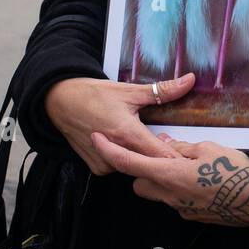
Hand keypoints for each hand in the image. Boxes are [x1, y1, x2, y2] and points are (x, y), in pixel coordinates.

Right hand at [45, 73, 194, 174]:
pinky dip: (124, 158)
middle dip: (160, 156)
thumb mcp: (129, 91)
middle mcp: (116, 152)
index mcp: (128, 134)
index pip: (162, 156)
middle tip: (165, 141)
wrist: (59, 101)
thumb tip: (189, 81)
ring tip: (140, 138)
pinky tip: (123, 145)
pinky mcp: (96, 167)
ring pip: (134, 167)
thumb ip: (162, 90)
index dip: (176, 155)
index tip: (186, 152)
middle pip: (149, 163)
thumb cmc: (93, 94)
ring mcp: (104, 162)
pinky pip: (118, 168)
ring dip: (141, 157)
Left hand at [93, 134, 248, 227]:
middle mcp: (170, 195)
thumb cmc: (235, 171)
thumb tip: (168, 144)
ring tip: (183, 164)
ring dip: (160, 179)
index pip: (129, 163)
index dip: (110, 150)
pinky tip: (198, 179)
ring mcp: (180, 207)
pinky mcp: (192, 215)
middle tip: (158, 153)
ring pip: (157, 192)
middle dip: (141, 169)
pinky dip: (179, 187)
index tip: (97, 138)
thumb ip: (182, 148)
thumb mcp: (207, 148)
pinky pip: (175, 199)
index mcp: (169, 174)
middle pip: (139, 182)